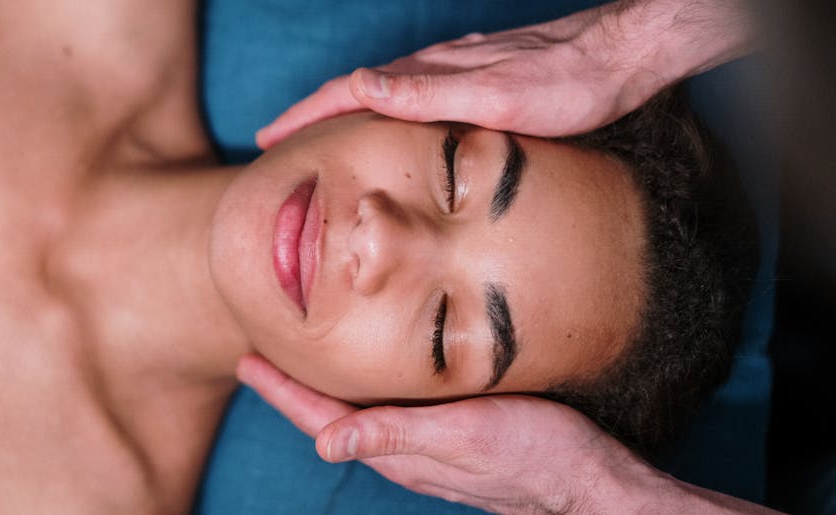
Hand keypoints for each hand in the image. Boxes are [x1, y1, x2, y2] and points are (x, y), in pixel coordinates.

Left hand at [236, 355, 680, 514]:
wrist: (590, 482)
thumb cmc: (533, 453)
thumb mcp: (463, 435)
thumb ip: (394, 434)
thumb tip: (324, 444)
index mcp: (397, 449)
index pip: (321, 418)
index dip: (281, 391)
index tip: (246, 361)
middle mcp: (404, 451)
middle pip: (332, 416)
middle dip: (294, 388)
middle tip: (261, 354)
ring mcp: (427, 448)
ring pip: (361, 414)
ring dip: (326, 389)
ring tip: (302, 361)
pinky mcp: (453, 438)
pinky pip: (391, 413)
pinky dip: (367, 390)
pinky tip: (374, 375)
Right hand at [255, 0, 748, 147]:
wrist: (620, 55)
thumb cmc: (564, 83)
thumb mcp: (493, 96)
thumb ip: (425, 92)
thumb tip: (356, 87)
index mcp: (427, 74)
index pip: (346, 92)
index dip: (302, 116)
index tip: (266, 139)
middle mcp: (434, 69)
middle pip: (354, 91)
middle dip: (311, 116)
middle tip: (277, 143)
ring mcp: (454, 71)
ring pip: (382, 93)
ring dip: (343, 113)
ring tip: (319, 138)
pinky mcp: (475, 79)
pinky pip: (411, 95)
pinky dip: (382, 112)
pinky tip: (391, 125)